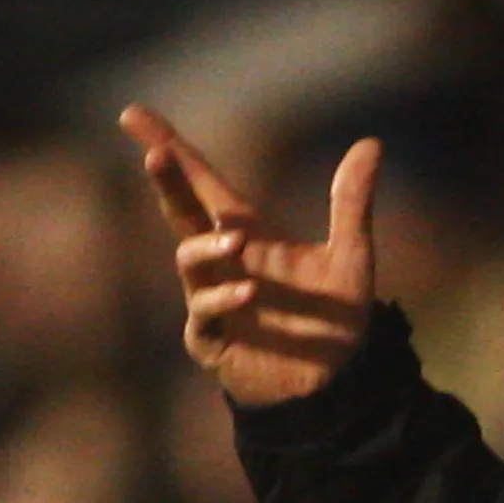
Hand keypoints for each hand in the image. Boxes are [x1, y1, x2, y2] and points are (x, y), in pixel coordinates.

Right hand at [121, 104, 377, 407]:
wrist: (336, 387)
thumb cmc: (334, 322)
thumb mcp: (352, 255)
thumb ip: (351, 202)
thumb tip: (371, 143)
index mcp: (247, 235)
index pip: (201, 183)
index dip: (172, 149)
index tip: (132, 115)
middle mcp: (222, 262)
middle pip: (182, 212)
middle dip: (167, 182)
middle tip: (154, 153)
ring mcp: (213, 301)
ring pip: (189, 261)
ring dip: (206, 245)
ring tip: (236, 240)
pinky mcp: (213, 341)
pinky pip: (205, 315)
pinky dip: (222, 299)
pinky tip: (248, 290)